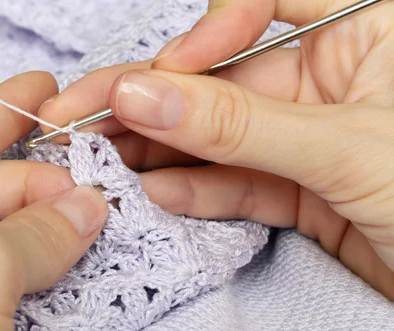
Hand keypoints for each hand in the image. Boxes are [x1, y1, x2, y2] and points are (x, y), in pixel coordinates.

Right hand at [40, 0, 393, 298]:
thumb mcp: (346, 149)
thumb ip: (240, 126)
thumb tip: (144, 94)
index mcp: (366, 32)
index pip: (262, 5)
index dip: (205, 35)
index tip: (160, 75)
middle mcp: (330, 80)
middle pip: (220, 81)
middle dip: (151, 100)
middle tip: (82, 113)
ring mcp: (309, 138)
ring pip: (218, 137)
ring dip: (161, 150)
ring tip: (103, 159)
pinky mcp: (300, 192)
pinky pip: (237, 184)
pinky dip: (196, 192)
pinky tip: (156, 194)